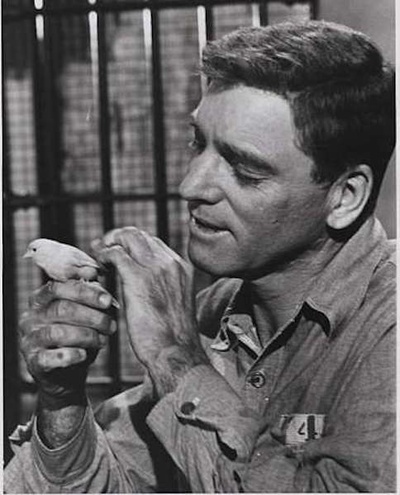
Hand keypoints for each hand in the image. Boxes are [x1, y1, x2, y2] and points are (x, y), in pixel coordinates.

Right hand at [19, 280, 115, 408]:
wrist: (67, 374)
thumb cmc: (77, 336)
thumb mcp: (84, 312)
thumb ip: (87, 292)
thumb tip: (93, 271)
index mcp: (40, 299)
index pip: (59, 287)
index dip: (86, 292)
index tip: (108, 300)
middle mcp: (31, 317)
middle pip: (62, 309)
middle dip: (93, 316)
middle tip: (111, 325)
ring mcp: (29, 340)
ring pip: (58, 332)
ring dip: (87, 336)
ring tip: (104, 341)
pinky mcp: (33, 363)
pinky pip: (50, 358)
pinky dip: (70, 355)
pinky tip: (84, 355)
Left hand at [92, 227, 208, 396]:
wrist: (175, 352)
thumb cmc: (173, 337)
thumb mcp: (175, 304)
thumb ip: (165, 289)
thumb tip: (150, 289)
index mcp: (181, 268)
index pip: (153, 243)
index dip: (133, 244)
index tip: (120, 251)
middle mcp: (170, 263)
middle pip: (140, 235)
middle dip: (118, 237)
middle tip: (103, 247)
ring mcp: (155, 268)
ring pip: (128, 237)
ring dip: (110, 242)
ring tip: (97, 253)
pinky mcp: (137, 278)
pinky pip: (116, 254)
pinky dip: (104, 255)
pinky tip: (99, 266)